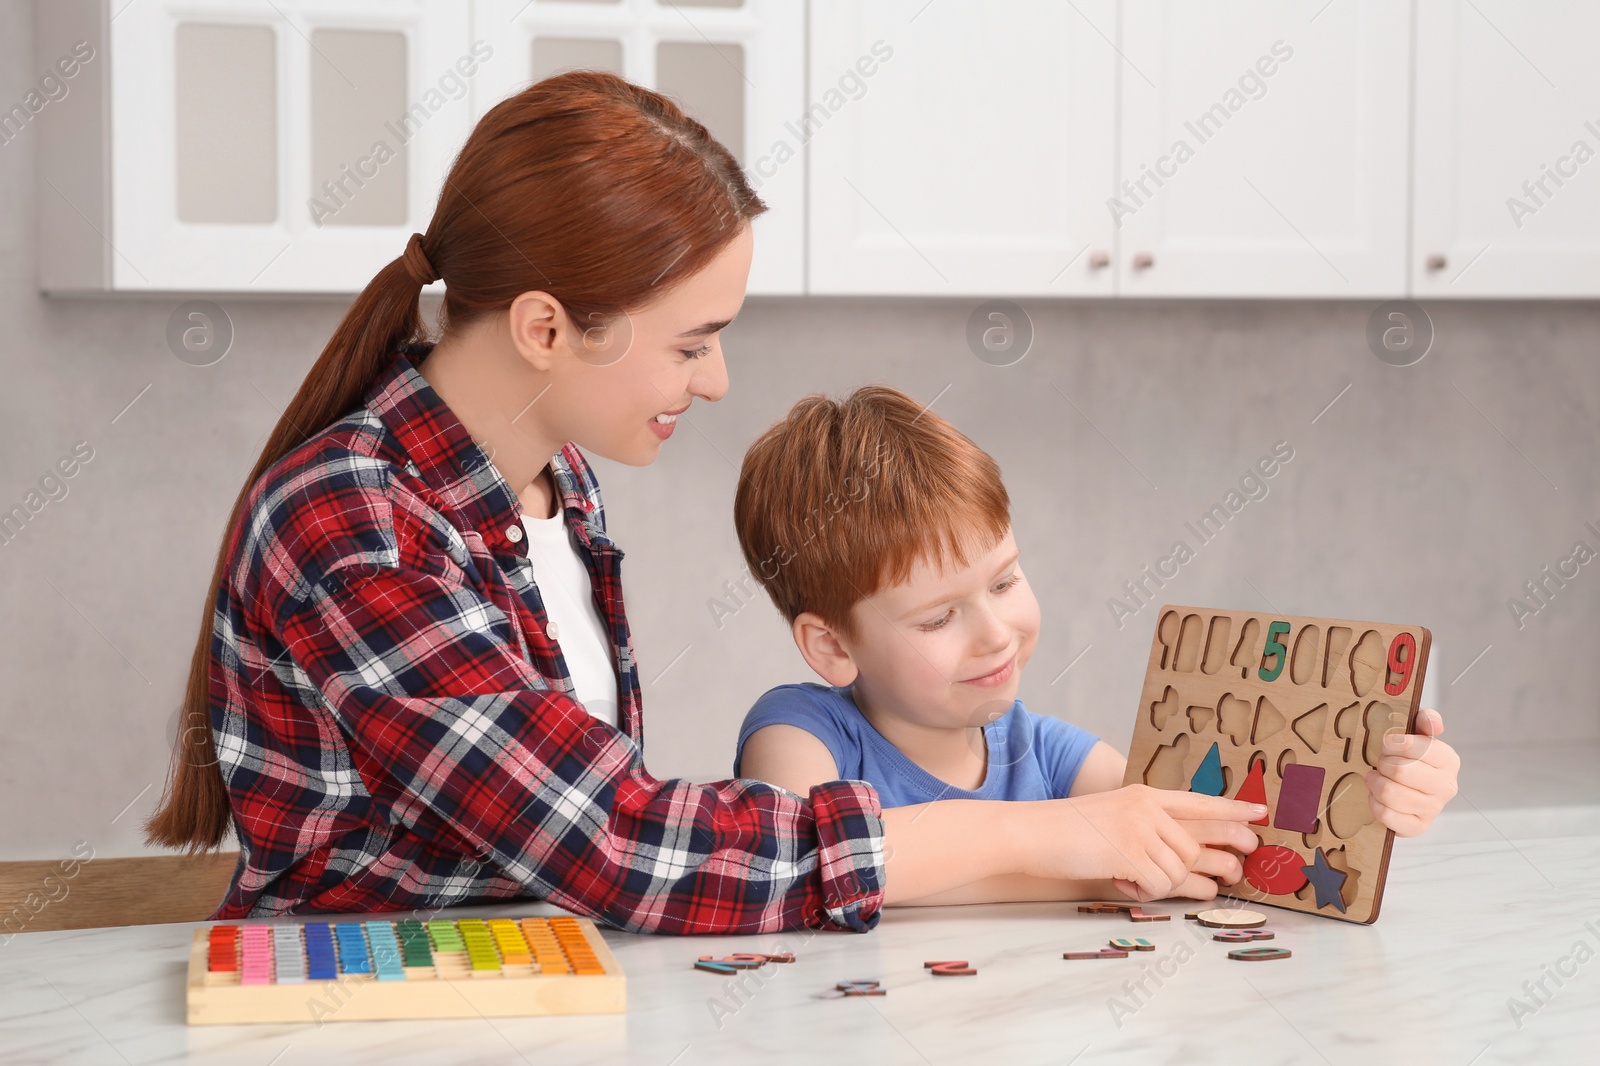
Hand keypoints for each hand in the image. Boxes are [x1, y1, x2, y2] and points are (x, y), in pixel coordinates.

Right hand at [1026, 784, 1263, 901]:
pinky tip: (1125, 885)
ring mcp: (1139, 828)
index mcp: (1145, 795)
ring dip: (1167, 885)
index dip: (1232, 810)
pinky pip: (1160, 885)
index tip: (1260, 815)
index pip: (1199, 802)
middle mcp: (1148, 807)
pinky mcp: (1130, 852)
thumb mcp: (1112, 814)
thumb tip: (1184, 854)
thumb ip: (1146, 825)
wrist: (1031, 832)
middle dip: (1221, 861)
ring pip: (1180, 869)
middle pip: (1200, 842)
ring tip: (1141, 882)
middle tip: (1235, 873)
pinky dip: (1146, 893)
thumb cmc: (1067, 830)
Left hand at [1367, 706, 1459, 836]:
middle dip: (1383, 763)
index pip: (1421, 748)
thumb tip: (1431, 720)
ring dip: (1375, 782)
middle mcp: (1446, 786)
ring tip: (1375, 777)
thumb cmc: (1411, 757)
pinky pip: (1386, 815)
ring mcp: (1433, 809)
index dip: (1395, 744)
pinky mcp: (1417, 827)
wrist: (1410, 790)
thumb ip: (1426, 720)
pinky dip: (1374, 802)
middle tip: (1381, 762)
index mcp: (1449, 760)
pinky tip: (1376, 795)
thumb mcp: (1419, 733)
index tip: (1387, 744)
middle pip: (1401, 771)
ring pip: (1390, 793)